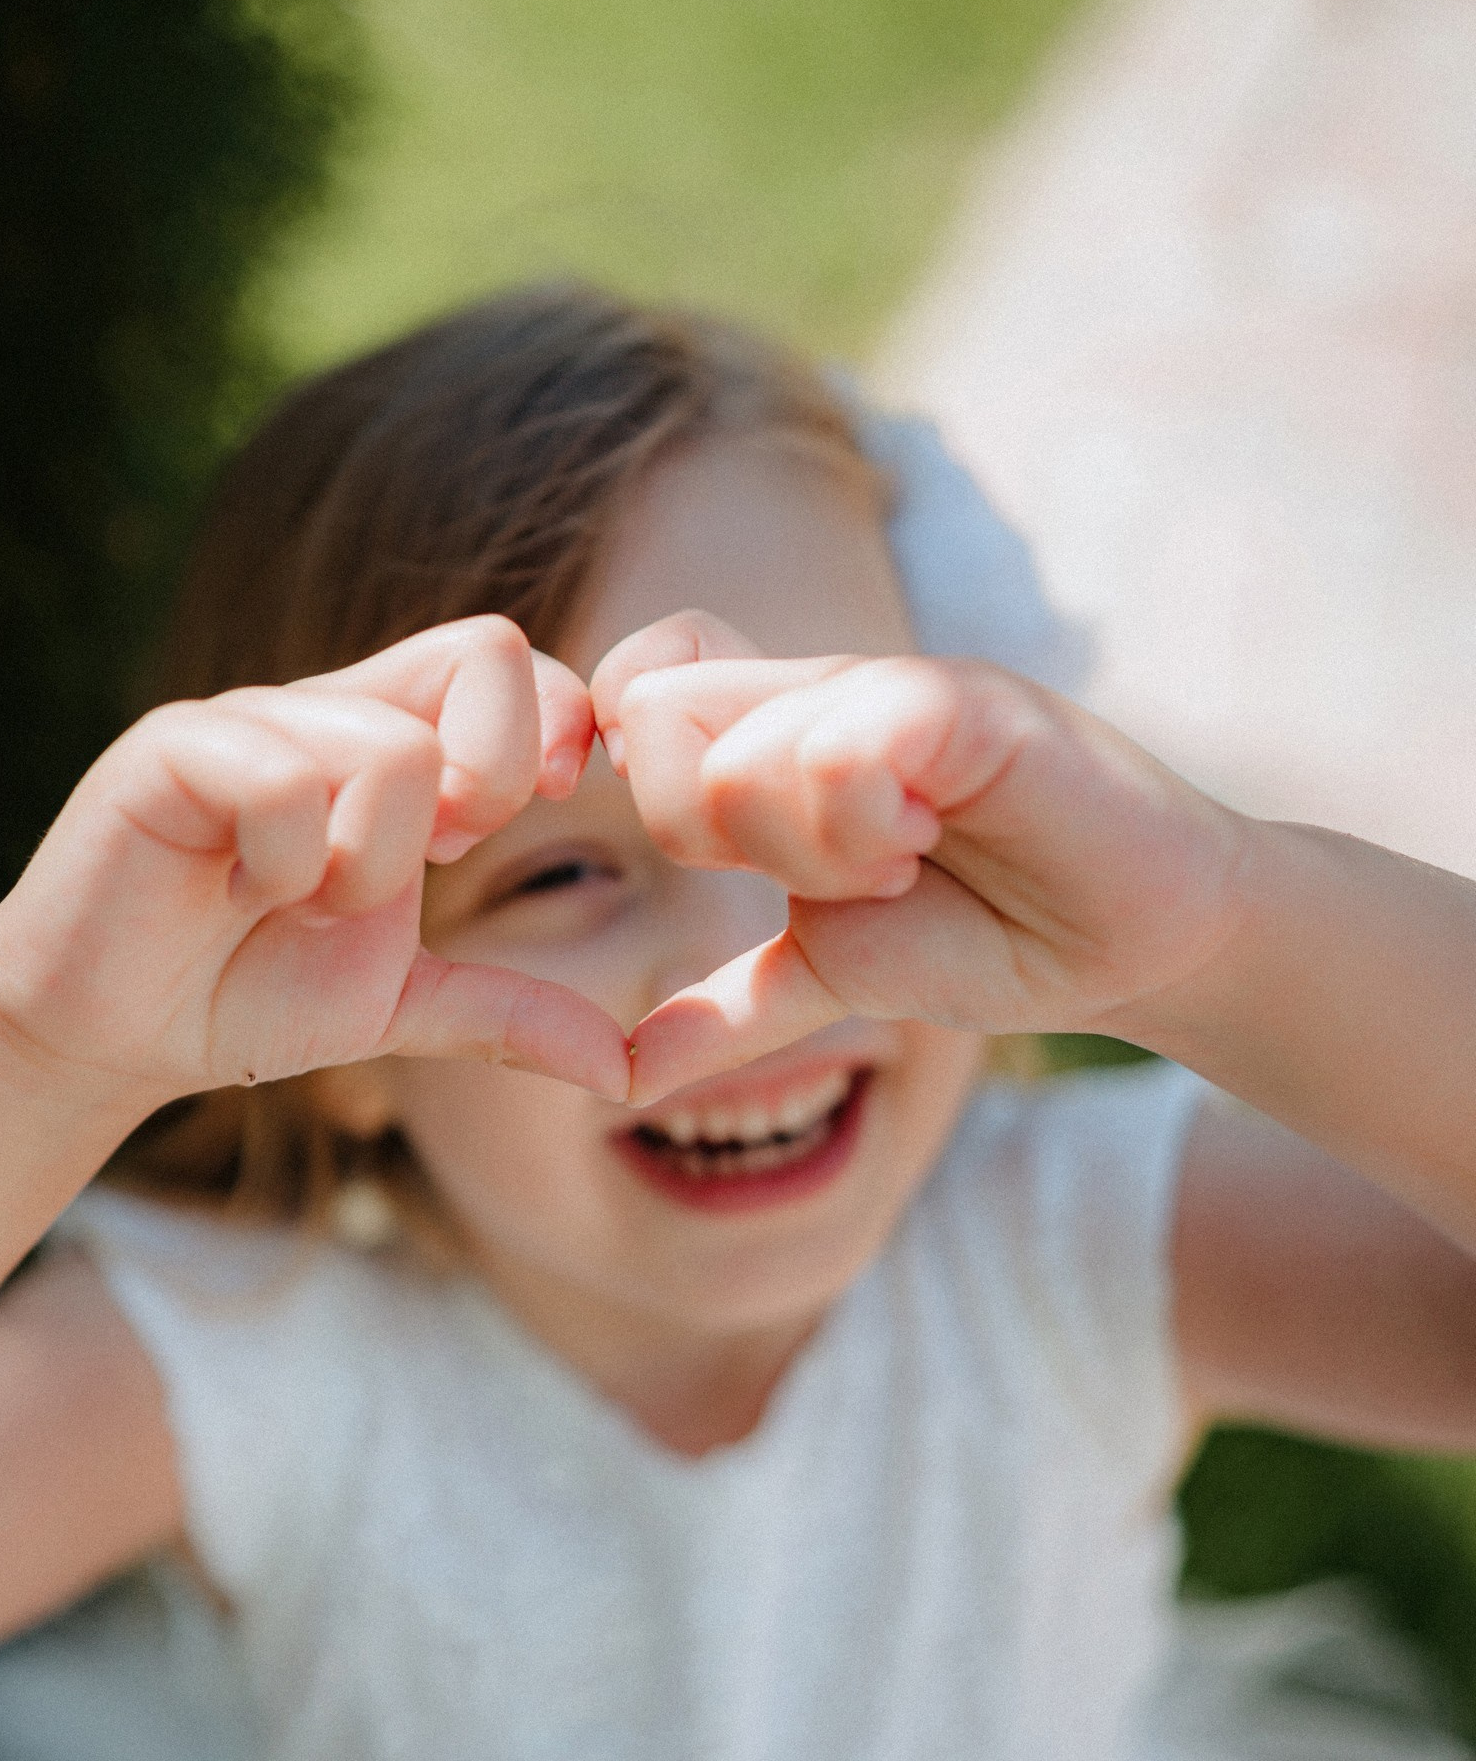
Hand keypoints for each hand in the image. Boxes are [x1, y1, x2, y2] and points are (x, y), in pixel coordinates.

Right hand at [0, 616, 632, 1109]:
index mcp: (393, 742)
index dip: (555, 727)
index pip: (515, 662)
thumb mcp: (401, 1008)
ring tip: (309, 904)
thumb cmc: (244, 996)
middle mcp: (328, 709)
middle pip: (486, 652)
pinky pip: (277, 776)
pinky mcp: (168, 750)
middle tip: (440, 860)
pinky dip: (286, 860)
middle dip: (495, 777)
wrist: (106, 1035)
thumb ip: (509, 1016)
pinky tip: (246, 893)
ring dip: (373, 860)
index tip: (519, 819)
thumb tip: (626, 1073)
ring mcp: (249, 720)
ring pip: (390, 745)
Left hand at [592, 610, 1249, 1103]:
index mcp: (775, 738)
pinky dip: (865, 822)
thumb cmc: (993, 938)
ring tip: (902, 861)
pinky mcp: (965, 701)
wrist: (1143, 940)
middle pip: (655, 719)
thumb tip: (618, 1074)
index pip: (635, 686)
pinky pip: (844, 742)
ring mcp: (891, 686)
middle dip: (710, 830)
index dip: (629, 762)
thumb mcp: (827, 972)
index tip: (708, 855)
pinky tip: (926, 841)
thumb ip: (724, 1004)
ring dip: (812, 850)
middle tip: (830, 873)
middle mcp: (821, 691)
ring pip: (742, 755)